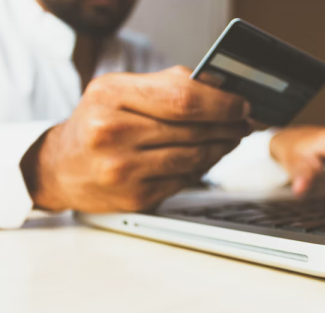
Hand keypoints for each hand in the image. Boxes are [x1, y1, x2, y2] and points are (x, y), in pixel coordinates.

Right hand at [21, 66, 250, 211]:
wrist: (61, 167)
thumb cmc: (96, 123)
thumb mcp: (120, 91)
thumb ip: (167, 85)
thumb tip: (220, 89)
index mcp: (111, 95)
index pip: (183, 98)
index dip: (222, 103)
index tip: (242, 104)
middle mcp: (112, 133)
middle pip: (193, 129)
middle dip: (228, 126)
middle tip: (244, 123)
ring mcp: (123, 169)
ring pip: (193, 158)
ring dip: (221, 148)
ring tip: (231, 138)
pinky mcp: (134, 197)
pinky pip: (183, 180)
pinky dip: (202, 168)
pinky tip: (207, 157)